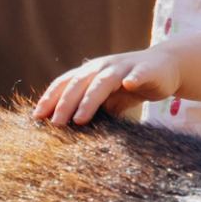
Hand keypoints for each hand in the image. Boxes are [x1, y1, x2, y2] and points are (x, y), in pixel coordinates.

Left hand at [34, 46, 180, 128]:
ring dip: (89, 99)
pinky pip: (138, 74)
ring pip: (103, 82)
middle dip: (65, 104)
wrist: (164, 68)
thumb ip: (88, 110)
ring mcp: (123, 67)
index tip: (36, 118)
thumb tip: (66, 134)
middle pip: (79, 83)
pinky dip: (133, 78)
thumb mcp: (106, 100)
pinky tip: (129, 84)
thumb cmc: (129, 87)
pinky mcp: (145, 70)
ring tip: (80, 118)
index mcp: (89, 73)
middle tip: (55, 124)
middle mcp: (102, 67)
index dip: (50, 98)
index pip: (64, 83)